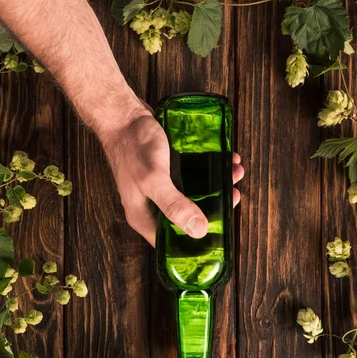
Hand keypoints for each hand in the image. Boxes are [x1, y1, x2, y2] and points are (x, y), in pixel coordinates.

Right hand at [102, 105, 243, 246]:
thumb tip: (200, 231)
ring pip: (192, 196)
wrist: (122, 114)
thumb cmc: (132, 146)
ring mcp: (159, 189)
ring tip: (233, 173)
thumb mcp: (154, 180)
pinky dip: (208, 170)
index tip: (222, 230)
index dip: (197, 243)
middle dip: (214, 209)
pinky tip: (223, 159)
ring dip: (215, 187)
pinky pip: (191, 177)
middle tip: (234, 195)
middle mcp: (152, 206)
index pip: (173, 244)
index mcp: (145, 218)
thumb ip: (175, 206)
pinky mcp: (167, 171)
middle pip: (187, 219)